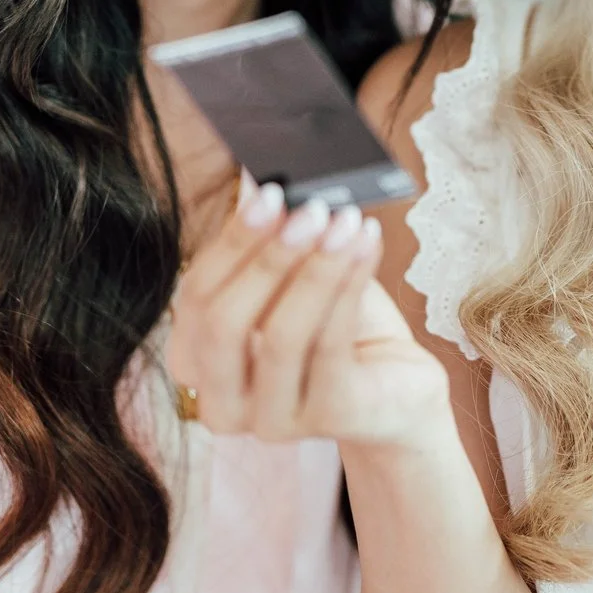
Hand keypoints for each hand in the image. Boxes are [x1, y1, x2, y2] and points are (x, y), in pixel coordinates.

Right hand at [164, 175, 450, 446]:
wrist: (397, 384)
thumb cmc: (338, 327)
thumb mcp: (296, 278)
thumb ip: (270, 236)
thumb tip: (259, 173)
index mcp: (197, 362)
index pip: (195, 298)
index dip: (232, 243)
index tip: (269, 192)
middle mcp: (222, 403)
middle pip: (224, 324)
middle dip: (268, 258)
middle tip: (310, 208)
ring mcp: (272, 420)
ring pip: (280, 336)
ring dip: (317, 269)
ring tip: (347, 221)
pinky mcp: (329, 420)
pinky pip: (330, 348)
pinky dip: (349, 286)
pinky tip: (367, 244)